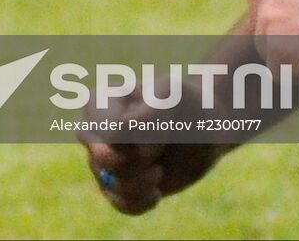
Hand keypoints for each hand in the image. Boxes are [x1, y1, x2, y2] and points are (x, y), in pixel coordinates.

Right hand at [81, 72, 232, 215]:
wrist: (205, 129)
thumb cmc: (187, 103)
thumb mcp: (174, 95)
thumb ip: (147, 111)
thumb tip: (117, 133)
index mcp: (100, 101)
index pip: (110, 132)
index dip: (144, 136)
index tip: (164, 124)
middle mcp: (94, 131)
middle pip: (104, 159)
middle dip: (138, 161)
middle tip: (158, 150)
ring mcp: (102, 160)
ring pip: (110, 185)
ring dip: (142, 184)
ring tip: (158, 170)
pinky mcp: (116, 185)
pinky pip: (119, 204)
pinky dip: (140, 202)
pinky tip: (156, 190)